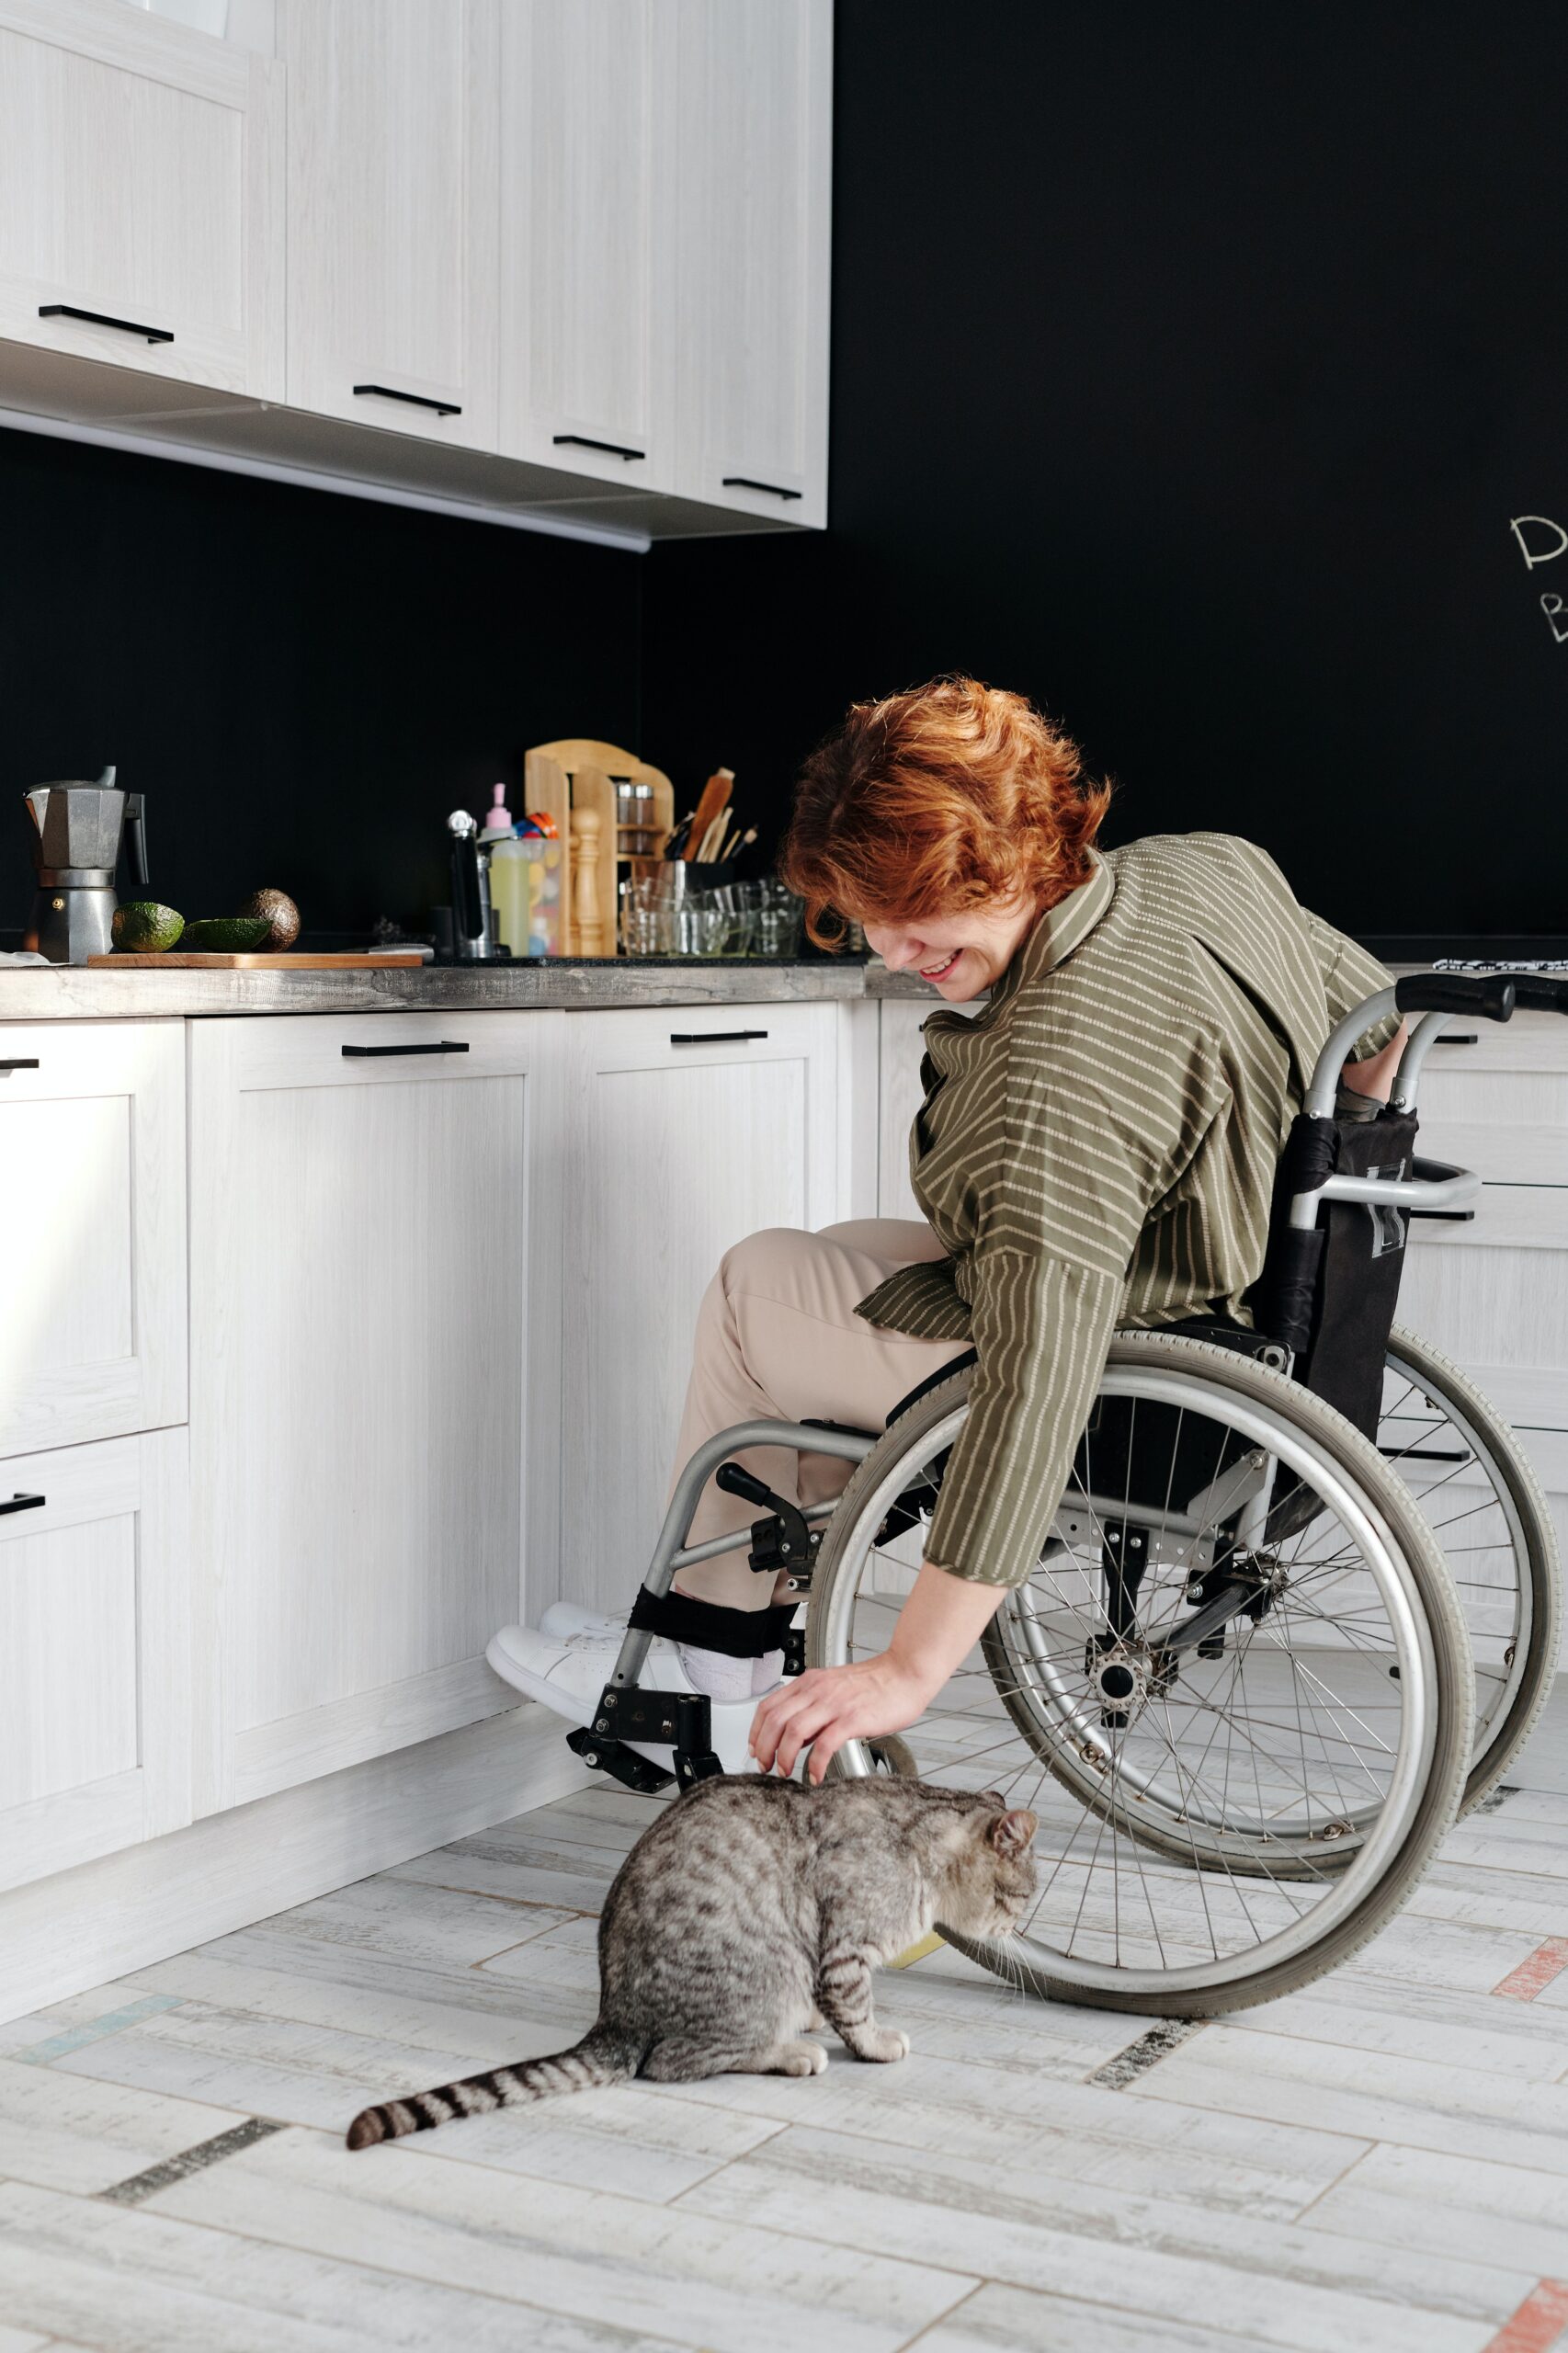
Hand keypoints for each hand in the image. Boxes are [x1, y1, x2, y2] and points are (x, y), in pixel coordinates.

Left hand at [750, 1652, 936, 1783]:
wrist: (905, 1673)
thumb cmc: (876, 1683)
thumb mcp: (834, 1688)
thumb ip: (813, 1709)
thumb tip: (798, 1736)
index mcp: (810, 1682)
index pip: (768, 1706)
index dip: (756, 1731)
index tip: (755, 1749)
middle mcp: (817, 1690)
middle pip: (775, 1720)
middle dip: (764, 1748)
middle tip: (766, 1766)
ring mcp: (834, 1704)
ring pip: (793, 1731)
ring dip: (784, 1757)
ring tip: (786, 1771)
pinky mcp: (852, 1718)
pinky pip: (825, 1745)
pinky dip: (816, 1764)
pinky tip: (816, 1775)